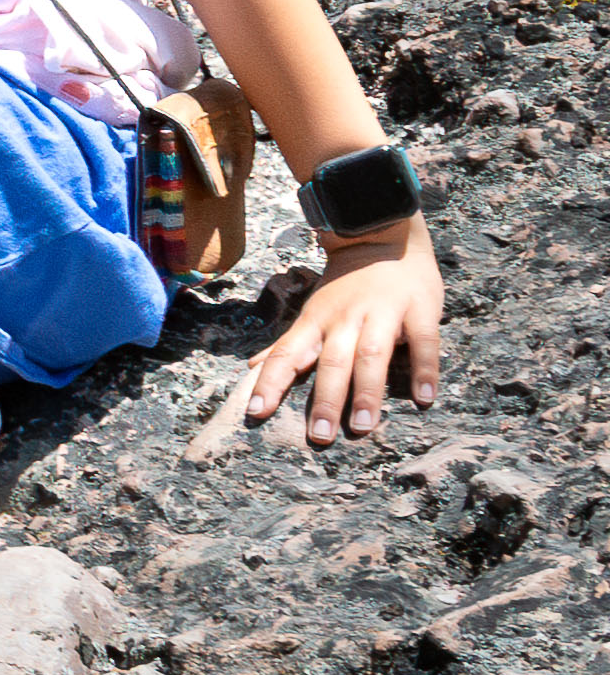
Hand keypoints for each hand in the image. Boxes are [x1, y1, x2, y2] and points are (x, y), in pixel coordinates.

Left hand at [243, 239, 444, 444]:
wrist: (383, 238)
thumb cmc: (344, 288)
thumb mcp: (312, 312)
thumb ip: (287, 344)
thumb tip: (250, 368)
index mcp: (316, 322)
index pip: (286, 354)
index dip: (269, 382)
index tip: (256, 413)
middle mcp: (345, 318)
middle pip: (331, 361)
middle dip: (324, 399)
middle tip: (320, 436)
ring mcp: (383, 313)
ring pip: (371, 355)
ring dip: (367, 392)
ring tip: (363, 427)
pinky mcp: (419, 309)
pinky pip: (423, 342)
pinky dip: (424, 370)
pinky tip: (424, 398)